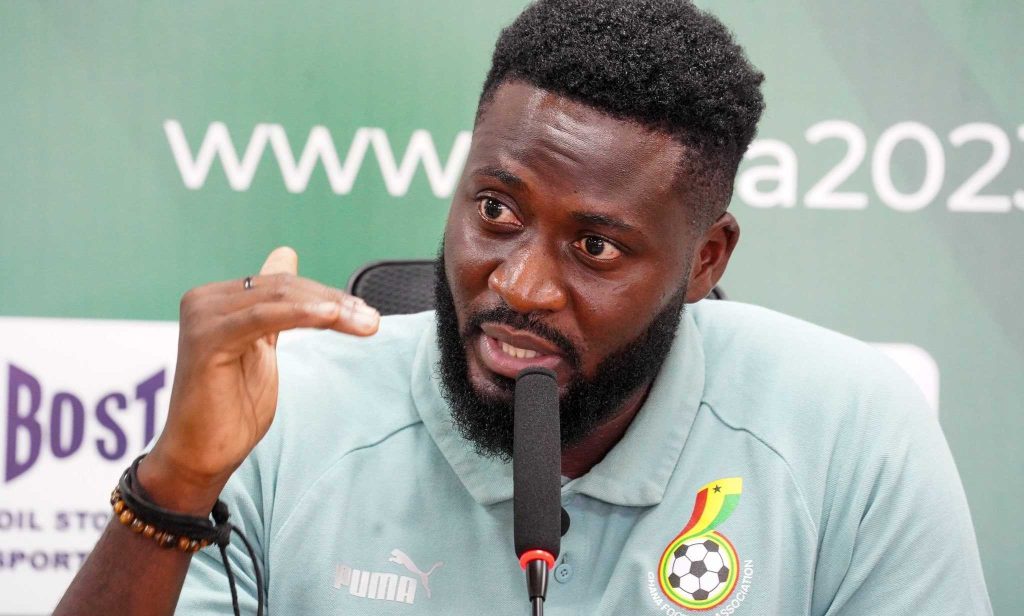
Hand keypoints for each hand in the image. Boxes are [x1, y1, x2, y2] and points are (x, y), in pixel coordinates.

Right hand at [139, 247, 378, 512]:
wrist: (201, 455)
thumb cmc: (231, 408)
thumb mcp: (260, 346)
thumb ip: (273, 306)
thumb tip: (285, 254)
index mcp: (217, 299)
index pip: (283, 286)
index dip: (327, 296)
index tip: (366, 313)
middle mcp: (204, 299)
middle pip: (284, 289)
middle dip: (334, 302)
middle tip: (372, 319)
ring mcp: (202, 316)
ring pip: (280, 299)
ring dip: (329, 309)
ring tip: (365, 322)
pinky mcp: (207, 337)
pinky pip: (264, 317)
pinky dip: (301, 314)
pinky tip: (332, 316)